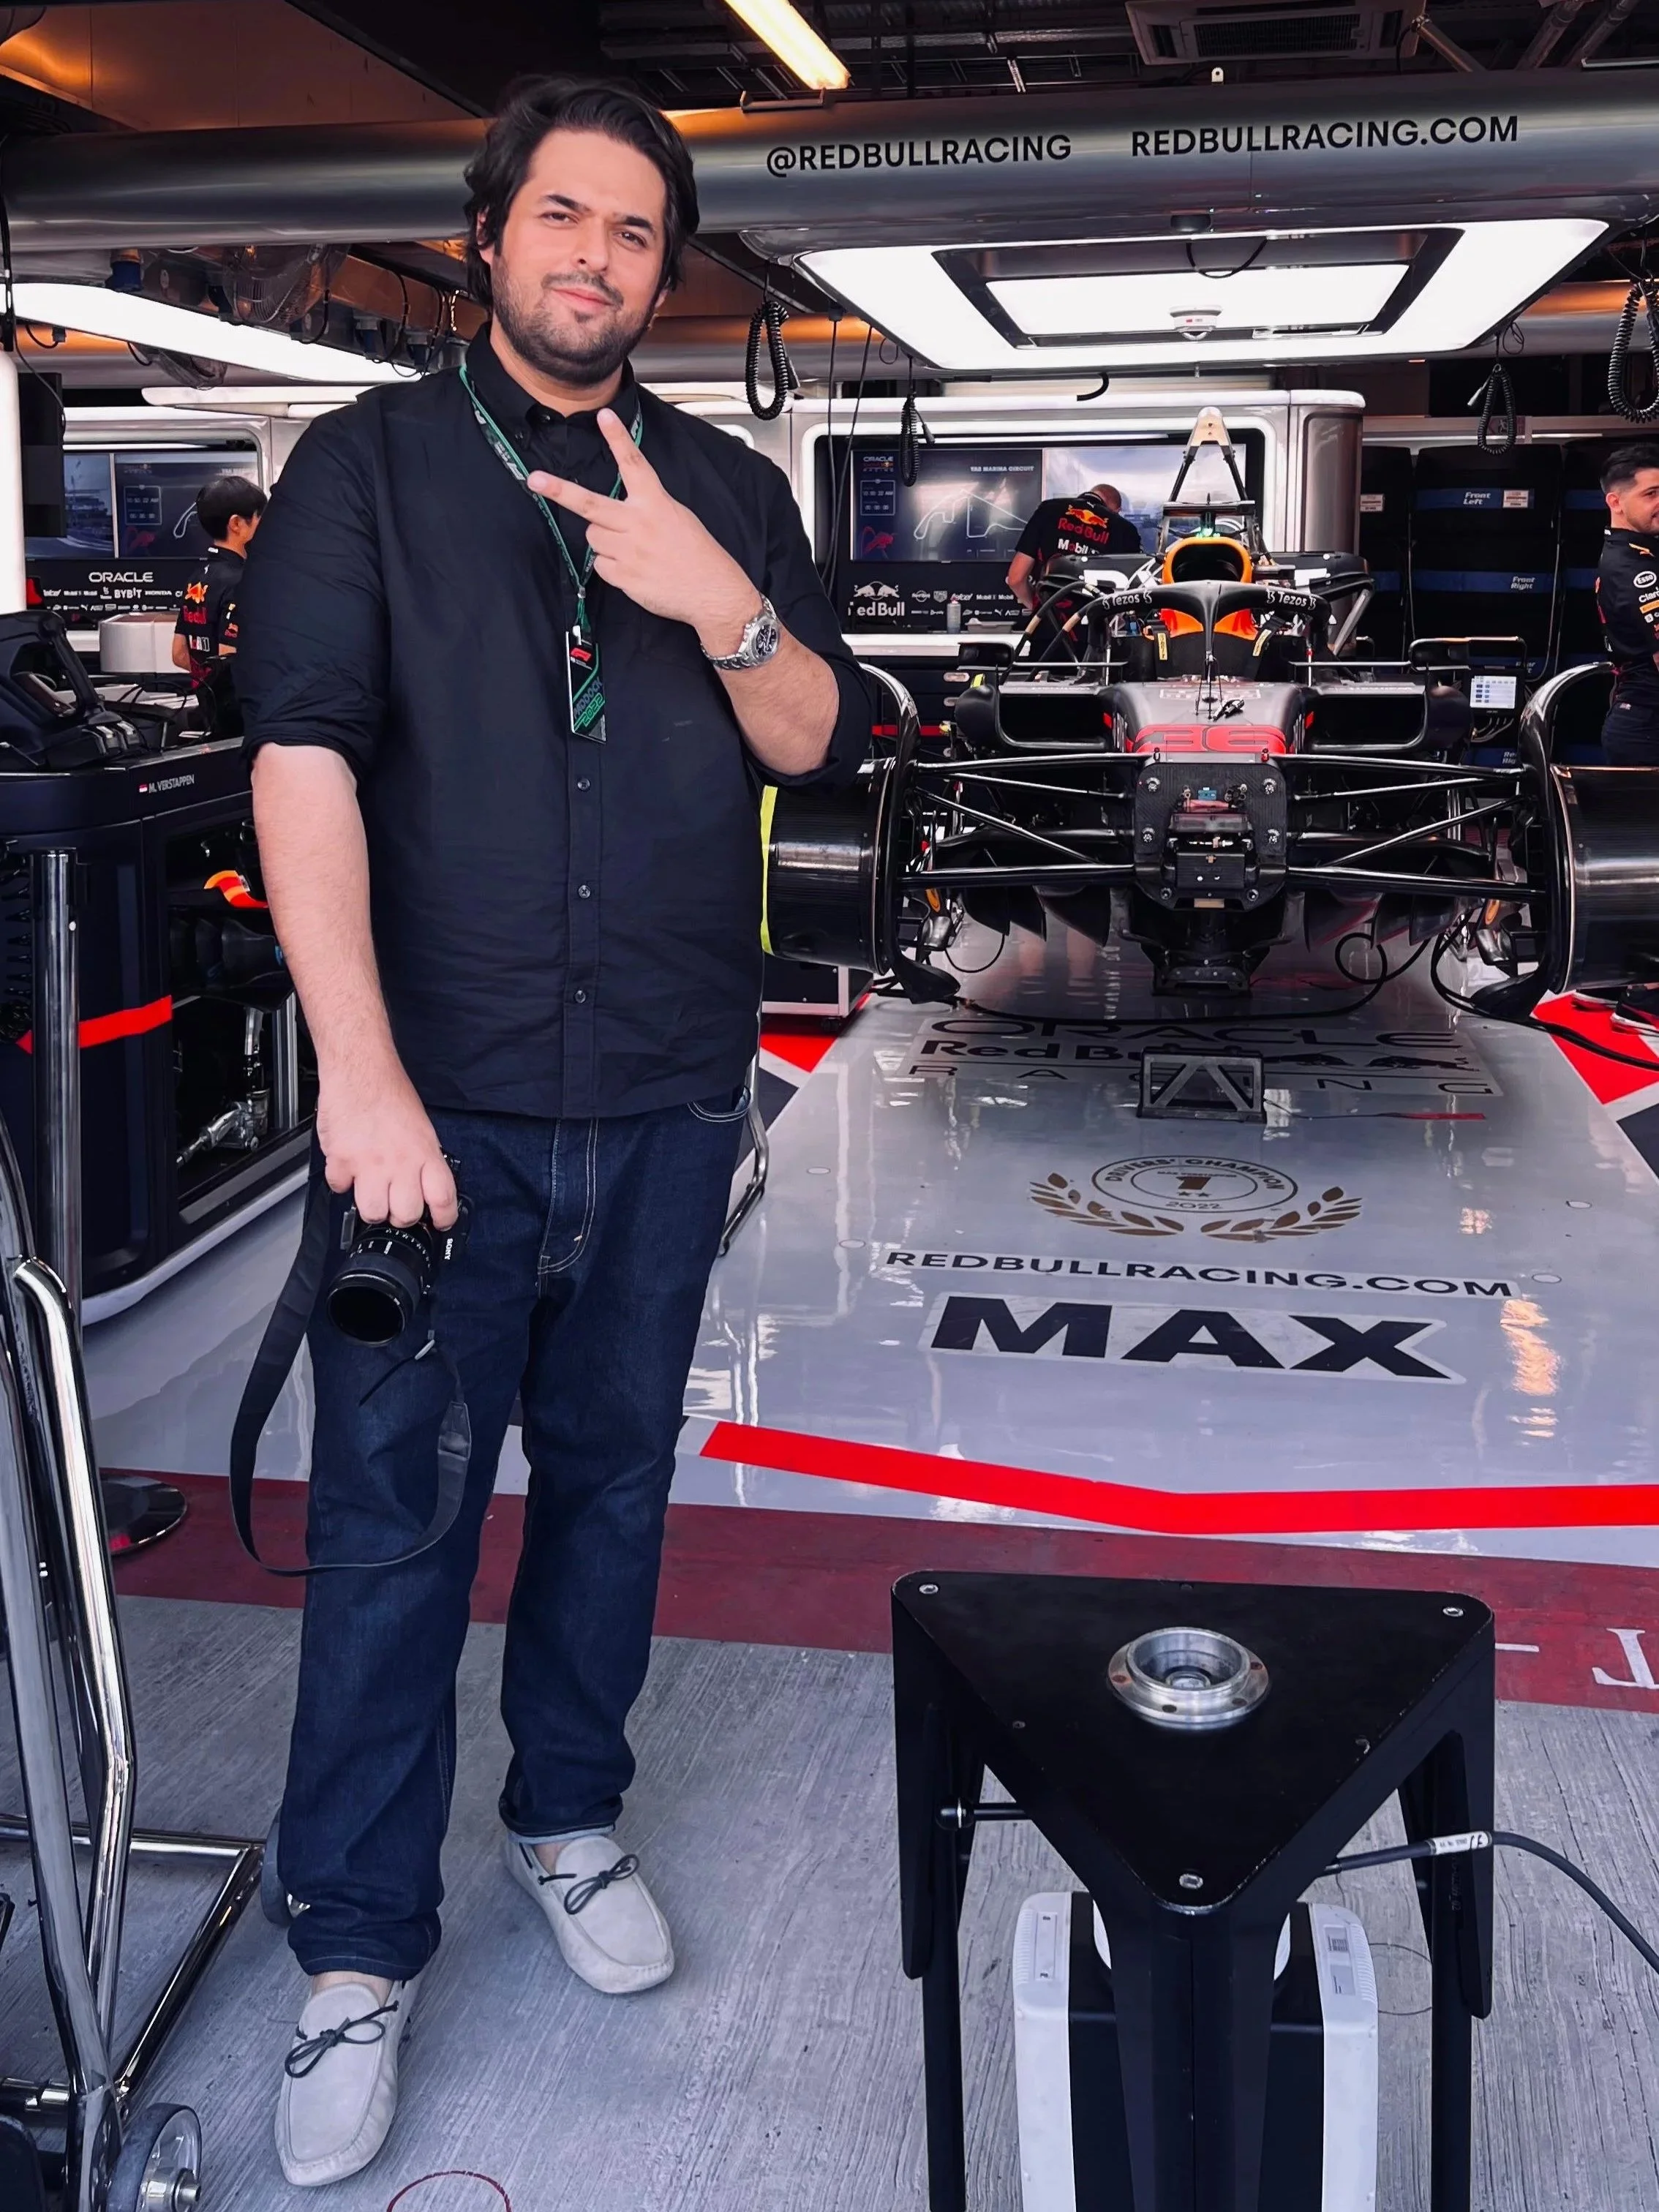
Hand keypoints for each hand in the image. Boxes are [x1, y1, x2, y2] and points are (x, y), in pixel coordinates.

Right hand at [316, 1067, 457, 1229]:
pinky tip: (348, 1168)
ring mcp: (369, 1164)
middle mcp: (400, 1163)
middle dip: (401, 1215)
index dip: (444, 1218)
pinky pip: (340, 1189)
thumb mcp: (422, 1129)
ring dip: (371, 1205)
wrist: (361, 1071)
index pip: (443, 1199)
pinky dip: (342, 1182)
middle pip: (406, 1215)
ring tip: (371, 1190)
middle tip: (396, 1203)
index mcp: (425, 1154)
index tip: (440, 1221)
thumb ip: (424, 1160)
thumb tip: (426, 1187)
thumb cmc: (391, 1094)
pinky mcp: (341, 1161)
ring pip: (373, 1212)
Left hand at [527, 412, 761, 656]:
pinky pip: (601, 565)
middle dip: (560, 491)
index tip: (604, 417)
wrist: (712, 592)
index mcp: (656, 503)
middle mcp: (639, 524)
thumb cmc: (697, 554)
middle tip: (535, 480)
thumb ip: (647, 507)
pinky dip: (612, 567)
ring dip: (604, 540)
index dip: (618, 439)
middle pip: (590, 504)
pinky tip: (634, 569)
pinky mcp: (624, 576)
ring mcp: (629, 551)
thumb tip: (619, 509)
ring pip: (592, 536)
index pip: (633, 465)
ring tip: (631, 550)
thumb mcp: (678, 517)